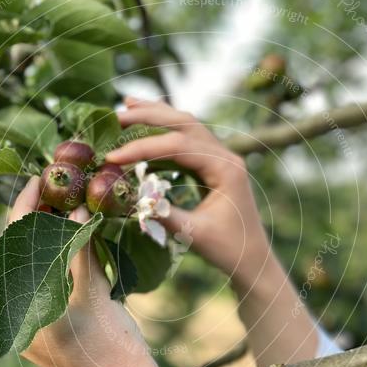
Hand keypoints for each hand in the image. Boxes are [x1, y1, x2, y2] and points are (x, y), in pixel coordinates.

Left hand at [9, 177, 172, 366]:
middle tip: (53, 192)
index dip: (25, 206)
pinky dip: (46, 263)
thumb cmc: (113, 347)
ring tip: (60, 212)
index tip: (38, 179)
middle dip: (32, 220)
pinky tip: (64, 245)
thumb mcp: (95, 292)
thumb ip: (78, 250)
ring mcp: (22, 327)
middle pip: (15, 255)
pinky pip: (33, 287)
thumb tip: (73, 212)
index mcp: (21, 307)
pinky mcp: (34, 332)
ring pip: (23, 270)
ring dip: (39, 240)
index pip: (14, 244)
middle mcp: (13, 318)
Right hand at [106, 98, 272, 296]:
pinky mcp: (214, 164)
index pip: (179, 146)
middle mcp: (226, 156)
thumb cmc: (229, 249)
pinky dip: (166, 127)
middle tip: (115, 117)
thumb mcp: (195, 234)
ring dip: (157, 114)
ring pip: (187, 125)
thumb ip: (164, 215)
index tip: (113, 157)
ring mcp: (221, 157)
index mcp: (226, 168)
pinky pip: (189, 137)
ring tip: (126, 106)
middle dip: (148, 117)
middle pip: (184, 123)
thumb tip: (131, 199)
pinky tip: (148, 119)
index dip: (143, 148)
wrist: (253, 259)